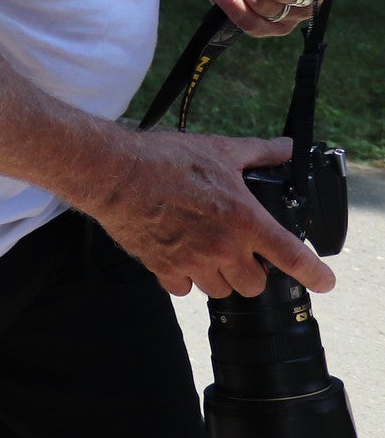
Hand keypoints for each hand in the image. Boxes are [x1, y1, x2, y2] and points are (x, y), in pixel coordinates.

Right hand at [95, 129, 335, 297]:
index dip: (315, 274)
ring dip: (218, 276)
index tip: (323, 281)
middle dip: (251, 271)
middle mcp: (222, 247)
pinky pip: (184, 290)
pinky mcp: (162, 268)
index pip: (292, 257)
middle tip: (240, 253)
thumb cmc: (165, 160)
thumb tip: (286, 147)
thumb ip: (258, 152)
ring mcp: (192, 261)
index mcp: (244, 219)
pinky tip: (180, 259)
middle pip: (254, 284)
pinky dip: (185, 279)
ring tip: (207, 255)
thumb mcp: (219, 150)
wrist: (114, 173)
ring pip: (220, 290)